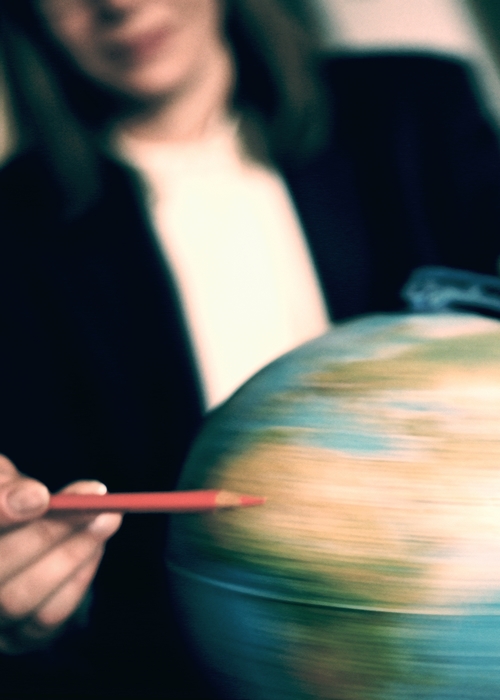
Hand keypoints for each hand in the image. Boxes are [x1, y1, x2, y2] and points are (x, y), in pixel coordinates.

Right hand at [0, 455, 121, 652]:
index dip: (1, 511)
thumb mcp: (1, 480)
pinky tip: (95, 547)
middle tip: (98, 504)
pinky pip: (47, 617)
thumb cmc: (5, 497)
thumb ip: (8, 486)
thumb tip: (36, 497)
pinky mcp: (14, 638)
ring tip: (106, 519)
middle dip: (51, 534)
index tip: (42, 496)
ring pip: (22, 598)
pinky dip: (78, 579)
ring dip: (74, 555)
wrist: (15, 531)